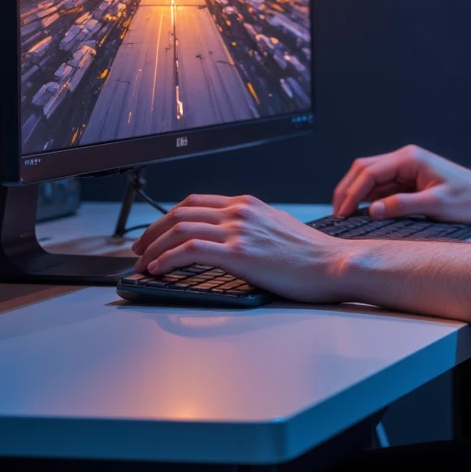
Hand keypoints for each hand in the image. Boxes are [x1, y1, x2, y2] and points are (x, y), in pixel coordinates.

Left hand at [130, 194, 345, 302]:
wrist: (332, 264)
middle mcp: (239, 211)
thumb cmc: (311, 254)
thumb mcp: (278, 227)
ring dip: (153, 247)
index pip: (194, 202)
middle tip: (138, 249)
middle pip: (180, 212)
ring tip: (142, 263)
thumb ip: (253, 226)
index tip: (155, 234)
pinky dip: (167, 258)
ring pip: (180, 228)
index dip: (167, 217)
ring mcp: (238, 230)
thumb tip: (235, 237)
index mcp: (247, 204)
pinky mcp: (238, 252)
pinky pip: (190, 250)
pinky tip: (158, 269)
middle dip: (152, 231)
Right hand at [333, 144, 470, 222]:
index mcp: (410, 158)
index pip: (369, 171)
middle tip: (337, 215)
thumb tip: (373, 210)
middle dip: (347, 191)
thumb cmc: (470, 199)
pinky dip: (368, 200)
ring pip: (370, 178)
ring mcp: (406, 170)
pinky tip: (362, 214)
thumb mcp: (437, 204)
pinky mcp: (409, 181)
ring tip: (344, 217)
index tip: (342, 213)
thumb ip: (403, 206)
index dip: (351, 192)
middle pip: (364, 170)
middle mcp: (405, 159)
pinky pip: (381, 188)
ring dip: (355, 195)